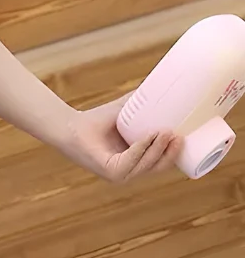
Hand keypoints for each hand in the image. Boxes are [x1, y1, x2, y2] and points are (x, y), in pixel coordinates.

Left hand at [62, 95, 181, 183]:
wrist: (71, 124)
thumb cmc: (97, 120)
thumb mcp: (128, 111)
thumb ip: (145, 102)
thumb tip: (166, 83)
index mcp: (137, 162)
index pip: (162, 163)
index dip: (176, 153)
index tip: (186, 136)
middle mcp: (129, 171)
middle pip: (158, 166)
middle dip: (171, 152)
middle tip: (178, 134)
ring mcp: (119, 174)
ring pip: (146, 165)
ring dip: (158, 150)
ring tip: (166, 132)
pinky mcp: (109, 172)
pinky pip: (129, 162)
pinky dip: (140, 149)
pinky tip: (148, 137)